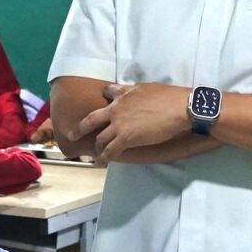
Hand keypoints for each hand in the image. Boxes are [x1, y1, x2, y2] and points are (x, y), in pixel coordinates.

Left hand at [81, 82, 197, 161]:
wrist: (179, 108)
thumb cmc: (168, 97)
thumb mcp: (147, 88)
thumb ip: (134, 92)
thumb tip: (133, 93)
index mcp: (123, 94)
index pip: (107, 93)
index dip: (104, 98)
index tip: (101, 104)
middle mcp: (116, 109)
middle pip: (92, 119)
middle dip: (80, 128)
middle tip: (72, 134)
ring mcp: (119, 124)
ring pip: (100, 138)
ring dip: (96, 148)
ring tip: (94, 155)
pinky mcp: (126, 138)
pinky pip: (110, 151)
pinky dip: (104, 158)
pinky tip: (101, 163)